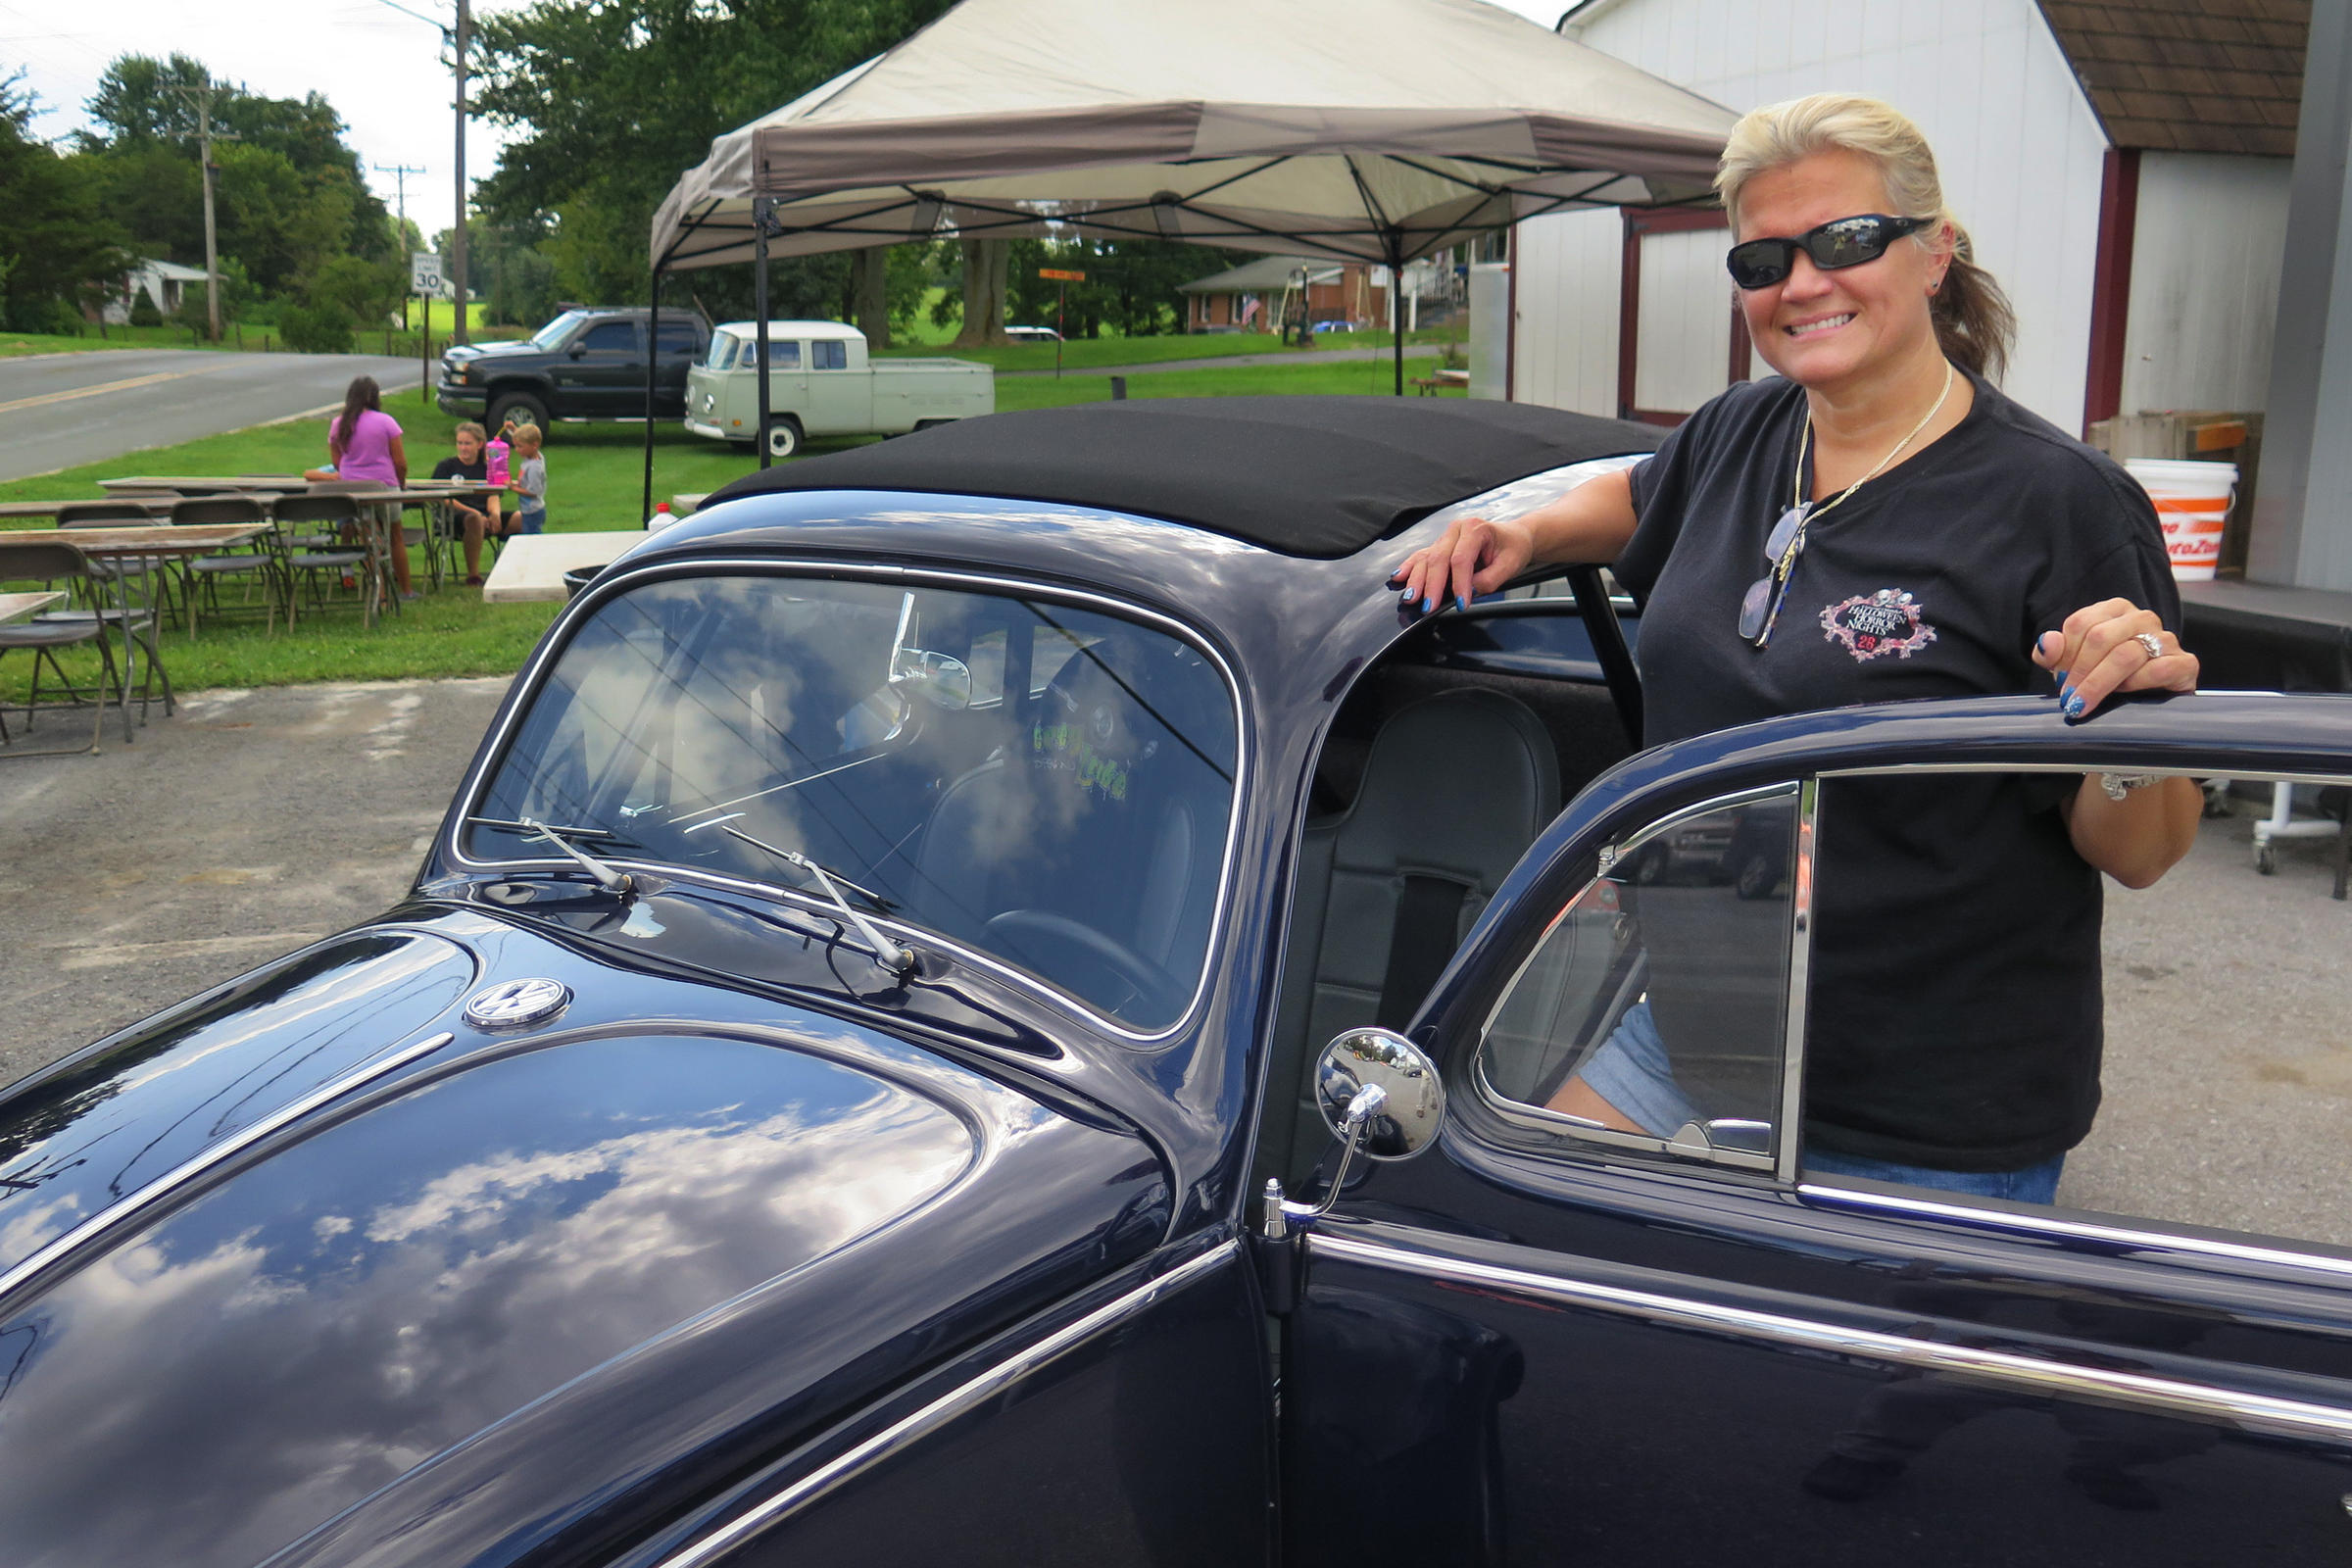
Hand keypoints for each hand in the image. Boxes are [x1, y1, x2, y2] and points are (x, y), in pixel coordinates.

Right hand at [1388, 514, 1534, 614]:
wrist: (1513, 537)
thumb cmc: (1513, 548)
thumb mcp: (1511, 565)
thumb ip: (1491, 578)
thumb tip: (1471, 590)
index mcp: (1475, 529)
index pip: (1461, 559)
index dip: (1459, 583)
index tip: (1462, 603)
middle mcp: (1456, 530)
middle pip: (1438, 559)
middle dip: (1432, 585)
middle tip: (1429, 607)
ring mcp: (1445, 537)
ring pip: (1426, 558)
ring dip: (1416, 580)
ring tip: (1410, 597)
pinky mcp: (1439, 547)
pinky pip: (1421, 556)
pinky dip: (1409, 568)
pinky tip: (1398, 578)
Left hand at [2033, 599, 2196, 718]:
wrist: (2148, 703)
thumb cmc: (2106, 678)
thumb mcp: (2072, 666)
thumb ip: (2055, 654)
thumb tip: (2048, 643)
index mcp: (2114, 610)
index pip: (2080, 623)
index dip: (2065, 655)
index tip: (2060, 679)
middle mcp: (2142, 618)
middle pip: (2100, 638)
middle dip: (2080, 672)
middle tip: (2069, 699)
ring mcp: (2166, 639)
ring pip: (2126, 654)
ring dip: (2100, 683)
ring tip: (2086, 703)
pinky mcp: (2185, 663)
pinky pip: (2158, 669)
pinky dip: (2134, 685)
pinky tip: (2124, 695)